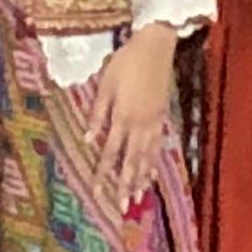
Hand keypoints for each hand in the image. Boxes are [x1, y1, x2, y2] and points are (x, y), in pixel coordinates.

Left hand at [69, 23, 180, 182]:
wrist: (156, 46)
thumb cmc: (125, 62)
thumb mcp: (105, 85)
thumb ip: (98, 114)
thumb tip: (88, 139)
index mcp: (123, 117)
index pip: (110, 152)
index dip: (103, 173)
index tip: (97, 191)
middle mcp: (140, 125)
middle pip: (131, 160)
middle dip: (126, 183)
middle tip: (122, 205)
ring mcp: (154, 122)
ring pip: (147, 156)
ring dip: (141, 177)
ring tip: (138, 196)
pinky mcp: (162, 116)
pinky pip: (158, 146)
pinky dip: (154, 161)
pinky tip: (153, 171)